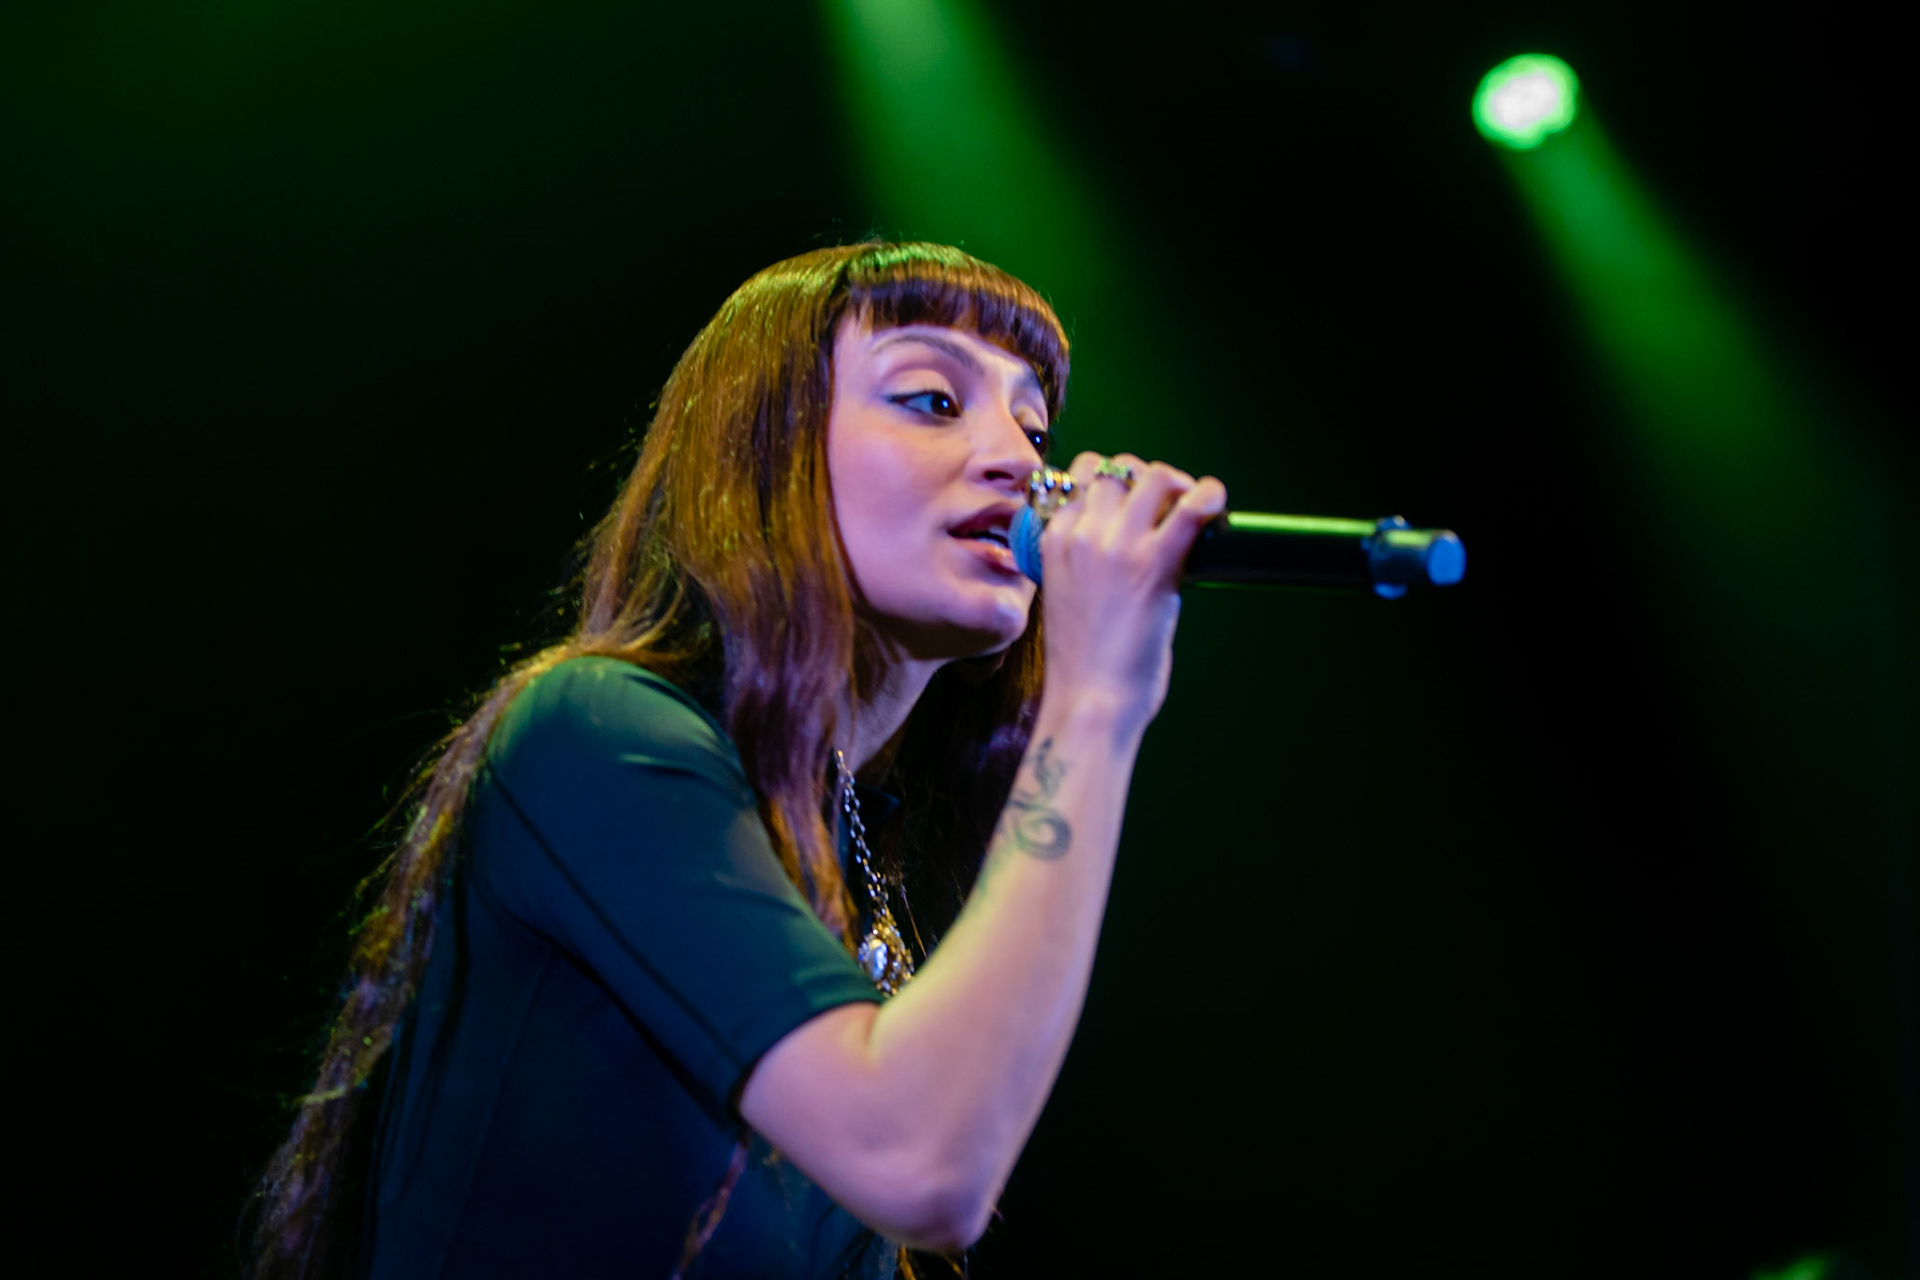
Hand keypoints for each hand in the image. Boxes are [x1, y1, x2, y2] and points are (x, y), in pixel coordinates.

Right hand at [1037, 452, 1227, 727]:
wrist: (1089, 701)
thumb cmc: (1082, 664)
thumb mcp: (1065, 595)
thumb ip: (1086, 562)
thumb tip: (1130, 546)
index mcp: (1053, 541)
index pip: (1080, 478)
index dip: (1114, 482)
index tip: (1134, 502)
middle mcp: (1081, 534)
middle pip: (1117, 469)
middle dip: (1146, 478)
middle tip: (1168, 504)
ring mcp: (1117, 546)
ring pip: (1154, 477)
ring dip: (1177, 484)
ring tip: (1191, 507)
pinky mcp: (1154, 564)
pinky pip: (1191, 508)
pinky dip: (1209, 496)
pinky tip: (1216, 504)